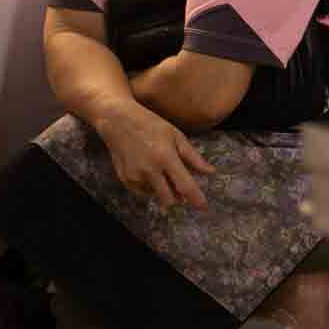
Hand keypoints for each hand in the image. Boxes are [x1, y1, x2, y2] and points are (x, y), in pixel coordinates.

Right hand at [94, 101, 215, 209]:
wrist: (117, 121)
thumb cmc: (150, 125)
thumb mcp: (176, 136)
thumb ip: (193, 157)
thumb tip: (211, 172)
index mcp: (166, 158)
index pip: (185, 186)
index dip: (197, 200)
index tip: (204, 208)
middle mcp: (150, 170)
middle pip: (170, 200)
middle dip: (179, 199)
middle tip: (182, 189)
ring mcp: (135, 177)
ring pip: (156, 196)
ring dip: (163, 190)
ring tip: (161, 171)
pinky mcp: (125, 180)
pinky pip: (143, 193)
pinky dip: (150, 187)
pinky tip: (149, 172)